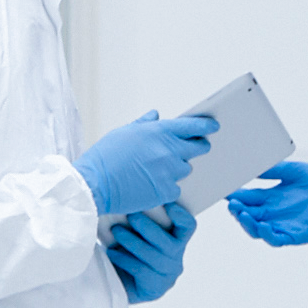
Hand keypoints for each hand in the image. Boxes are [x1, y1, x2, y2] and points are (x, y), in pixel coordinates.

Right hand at [83, 107, 215, 222]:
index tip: (213, 126)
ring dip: (176, 169)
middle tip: (191, 149)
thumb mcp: (123, 133)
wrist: (94, 184)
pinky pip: (175, 189)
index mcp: (158, 132)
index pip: (192, 126)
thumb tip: (156, 115)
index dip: (205, 126)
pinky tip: (151, 186)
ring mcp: (168, 172)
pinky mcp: (165, 191)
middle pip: (197, 148)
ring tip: (156, 170)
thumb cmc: (104, 157)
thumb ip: (144, 124)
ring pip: (184, 169)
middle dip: (196, 147)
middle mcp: (168, 150)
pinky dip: (167, 188)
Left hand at [106, 196, 194, 303]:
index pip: (188, 226)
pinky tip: (112, 253)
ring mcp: (167, 276)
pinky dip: (125, 259)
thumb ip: (138, 217)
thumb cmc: (122, 249)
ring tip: (116, 232)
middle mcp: (176, 259)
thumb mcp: (132, 230)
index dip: (180, 215)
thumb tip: (131, 197)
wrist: (110, 280)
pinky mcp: (155, 289)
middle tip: (131, 215)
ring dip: (133, 242)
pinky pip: (142, 271)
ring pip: (155, 257)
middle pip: (171, 244)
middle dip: (149, 228)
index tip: (166, 204)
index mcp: (176, 241)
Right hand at [224, 160, 307, 245]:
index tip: (224, 190)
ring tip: (242, 214)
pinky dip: (267, 235)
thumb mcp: (293, 170)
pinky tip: (263, 226)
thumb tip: (251, 169)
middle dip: (238, 211)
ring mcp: (283, 224)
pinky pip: (277, 238)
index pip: (247, 198)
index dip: (235, 196)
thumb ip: (272, 170)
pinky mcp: (295, 234)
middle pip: (249, 215)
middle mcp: (274, 212)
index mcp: (271, 197)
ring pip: (258, 229)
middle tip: (232, 204)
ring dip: (248, 224)